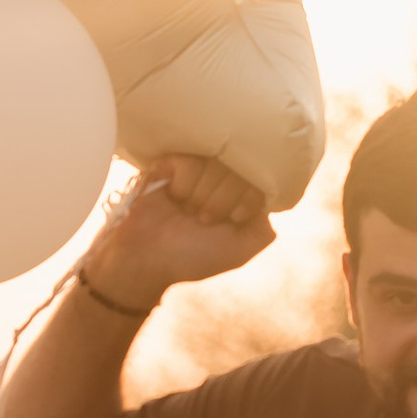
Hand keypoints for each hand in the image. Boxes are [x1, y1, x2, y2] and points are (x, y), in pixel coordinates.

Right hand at [90, 155, 274, 304]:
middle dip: (220, 201)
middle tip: (202, 219)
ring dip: (200, 194)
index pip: (261, 180)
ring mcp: (199, 170)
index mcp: (241, 198)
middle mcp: (223, 181)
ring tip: (186, 210)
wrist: (147, 258)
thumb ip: (263, 230)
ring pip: (214, 163)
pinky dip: (184, 183)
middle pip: (238, 170)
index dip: (246, 200)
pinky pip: (190, 160)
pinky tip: (174, 196)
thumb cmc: (192, 257)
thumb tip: (269, 199)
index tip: (232, 219)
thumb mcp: (238, 252)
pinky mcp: (173, 162)